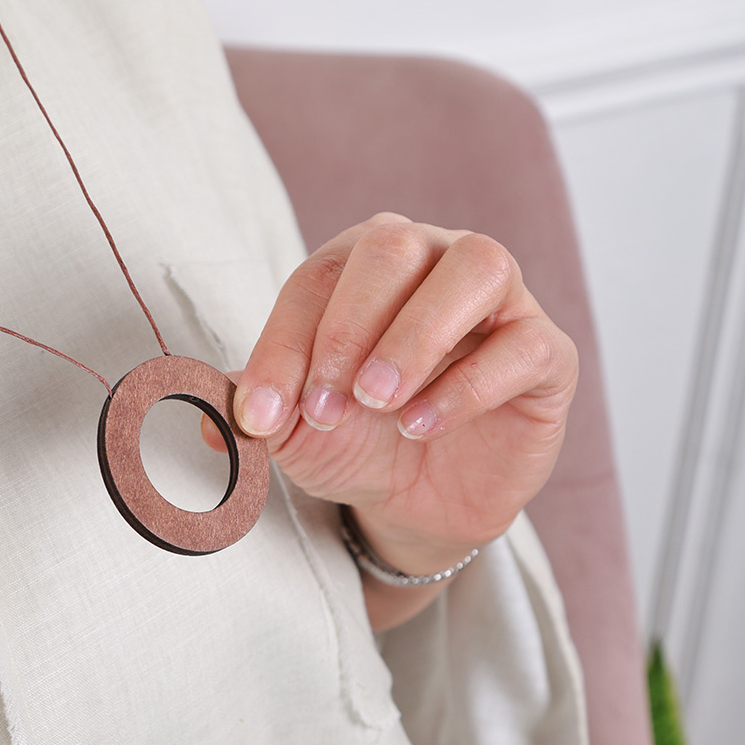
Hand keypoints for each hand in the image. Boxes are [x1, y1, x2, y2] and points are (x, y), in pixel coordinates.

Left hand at [220, 214, 577, 626]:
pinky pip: (526, 344)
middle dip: (350, 326)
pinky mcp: (546, 354)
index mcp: (360, 267)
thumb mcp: (289, 429)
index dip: (284, 345)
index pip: (317, 277)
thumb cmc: (352, 440)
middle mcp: (431, 263)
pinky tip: (422, 426)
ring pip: (477, 267)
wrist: (415, 499)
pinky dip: (468, 385)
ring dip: (416, 334)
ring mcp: (497, 303)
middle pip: (395, 245)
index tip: (261, 416)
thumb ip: (245, 410)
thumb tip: (199, 415)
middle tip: (326, 405)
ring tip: (380, 403)